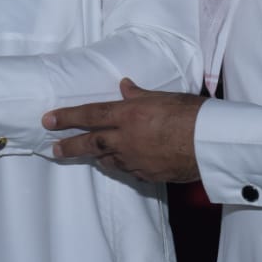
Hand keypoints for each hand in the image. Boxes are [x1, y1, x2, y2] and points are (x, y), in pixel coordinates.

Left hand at [43, 77, 203, 183]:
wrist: (212, 144)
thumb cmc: (193, 115)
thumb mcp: (164, 97)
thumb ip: (140, 95)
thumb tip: (125, 87)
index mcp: (129, 115)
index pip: (90, 114)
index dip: (67, 117)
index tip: (49, 120)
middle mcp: (127, 139)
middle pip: (90, 143)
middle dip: (69, 146)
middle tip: (54, 149)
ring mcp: (136, 159)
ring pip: (108, 159)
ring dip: (96, 156)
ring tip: (88, 155)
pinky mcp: (148, 174)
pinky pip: (128, 170)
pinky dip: (121, 165)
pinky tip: (120, 163)